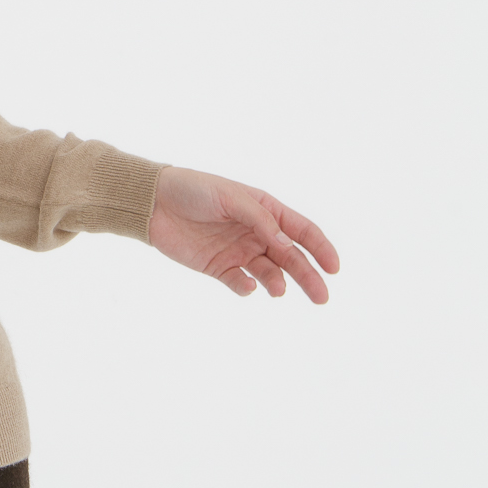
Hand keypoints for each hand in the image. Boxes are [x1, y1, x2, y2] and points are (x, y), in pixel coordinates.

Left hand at [149, 166, 339, 303]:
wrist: (152, 202)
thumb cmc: (193, 189)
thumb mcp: (230, 197)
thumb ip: (260, 220)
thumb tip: (287, 244)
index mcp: (265, 209)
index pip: (302, 230)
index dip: (321, 248)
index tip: (334, 267)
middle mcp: (256, 232)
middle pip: (291, 257)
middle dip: (309, 276)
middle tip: (322, 297)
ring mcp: (238, 251)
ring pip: (269, 273)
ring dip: (278, 283)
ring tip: (277, 289)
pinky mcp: (218, 267)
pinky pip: (240, 282)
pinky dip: (248, 288)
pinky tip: (249, 287)